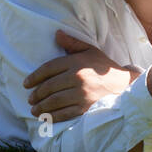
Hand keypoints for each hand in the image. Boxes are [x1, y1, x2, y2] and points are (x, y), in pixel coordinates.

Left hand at [23, 30, 137, 122]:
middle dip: (36, 94)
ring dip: (41, 107)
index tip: (26, 84)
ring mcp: (81, 94)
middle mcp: (78, 77)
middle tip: (30, 99)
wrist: (125, 85)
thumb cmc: (105, 68)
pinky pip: (64, 113)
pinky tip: (46, 117)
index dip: (34, 77)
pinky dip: (52, 116)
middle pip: (49, 87)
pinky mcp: (85, 108)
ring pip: (54, 101)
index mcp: (77, 62)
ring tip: (35, 109)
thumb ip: (73, 44)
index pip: (48, 68)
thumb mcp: (91, 51)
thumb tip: (57, 34)